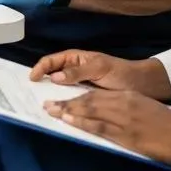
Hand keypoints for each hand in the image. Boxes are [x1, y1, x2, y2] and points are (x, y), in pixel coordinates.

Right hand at [30, 50, 170, 100]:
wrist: (141, 87)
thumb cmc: (121, 72)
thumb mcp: (100, 68)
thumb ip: (78, 71)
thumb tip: (55, 77)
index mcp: (75, 58)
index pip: (51, 61)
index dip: (40, 68)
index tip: (33, 79)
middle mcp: (73, 71)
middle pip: (52, 75)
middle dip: (41, 83)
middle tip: (29, 94)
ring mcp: (78, 86)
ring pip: (59, 90)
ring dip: (51, 96)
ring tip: (42, 106)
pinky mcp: (85, 99)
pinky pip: (70, 101)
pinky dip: (62, 105)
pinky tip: (59, 112)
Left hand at [45, 89, 170, 168]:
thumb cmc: (168, 126)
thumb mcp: (145, 108)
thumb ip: (126, 108)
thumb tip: (106, 113)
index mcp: (128, 96)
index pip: (96, 94)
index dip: (76, 97)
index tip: (62, 99)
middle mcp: (123, 103)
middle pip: (88, 100)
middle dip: (67, 102)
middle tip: (48, 104)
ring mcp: (124, 118)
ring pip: (90, 110)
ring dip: (68, 110)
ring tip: (52, 111)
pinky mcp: (126, 134)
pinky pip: (100, 126)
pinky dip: (82, 122)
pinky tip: (70, 120)